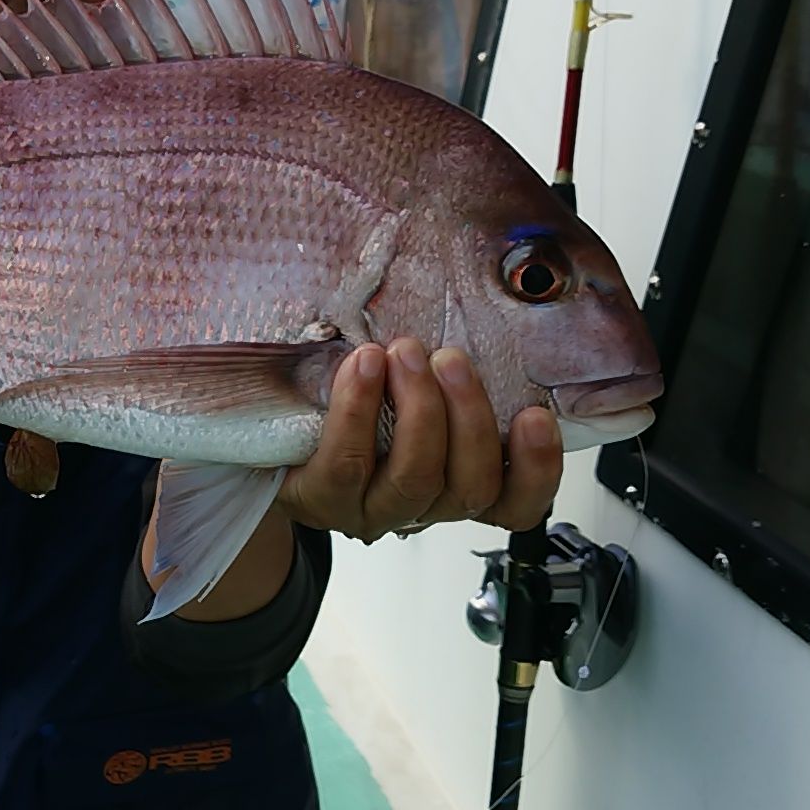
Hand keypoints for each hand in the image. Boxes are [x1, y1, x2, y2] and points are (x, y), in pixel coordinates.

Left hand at [274, 339, 561, 542]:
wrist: (273, 426)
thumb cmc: (357, 396)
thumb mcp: (415, 379)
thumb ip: (452, 366)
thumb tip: (490, 299)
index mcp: (457, 480)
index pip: (516, 503)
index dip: (537, 468)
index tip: (535, 415)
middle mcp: (423, 505)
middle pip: (471, 486)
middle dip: (469, 415)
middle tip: (449, 358)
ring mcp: (373, 509)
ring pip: (416, 478)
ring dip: (418, 408)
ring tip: (404, 353)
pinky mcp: (324, 499)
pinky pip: (349, 462)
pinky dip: (359, 408)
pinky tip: (363, 366)